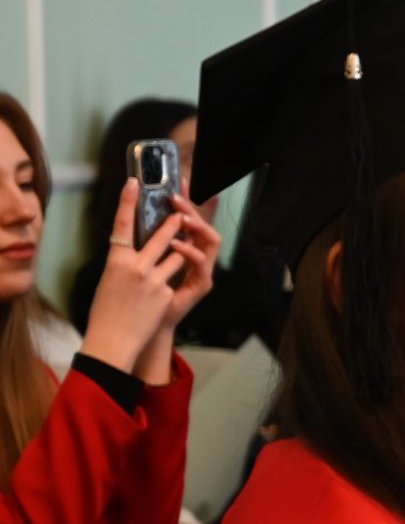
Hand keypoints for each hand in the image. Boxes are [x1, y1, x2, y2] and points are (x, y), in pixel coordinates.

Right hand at [81, 182, 216, 379]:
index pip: (121, 225)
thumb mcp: (110, 282)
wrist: (113, 341)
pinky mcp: (166, 293)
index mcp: (115, 262)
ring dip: (178, 252)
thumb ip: (124, 264)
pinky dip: (169, 283)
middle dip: (173, 223)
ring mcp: (153, 280)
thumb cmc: (106, 312)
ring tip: (179, 248)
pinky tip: (158, 299)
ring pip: (175, 256)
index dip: (127, 202)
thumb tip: (134, 253)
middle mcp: (136, 267)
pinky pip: (173, 279)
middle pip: (159, 236)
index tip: (133, 182)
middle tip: (180, 211)